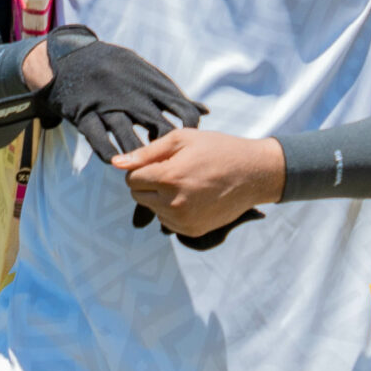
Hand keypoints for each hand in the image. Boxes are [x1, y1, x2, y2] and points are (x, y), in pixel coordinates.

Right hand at [0, 29, 202, 164]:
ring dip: (138, 157)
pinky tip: (114, 162)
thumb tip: (205, 112)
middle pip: (160, 127)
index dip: (189, 130)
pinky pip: (98, 140)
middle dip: (167, 149)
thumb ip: (174, 96)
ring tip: (143, 170)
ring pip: (129, 138)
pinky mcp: (85, 114)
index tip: (187, 144)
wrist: (71, 57)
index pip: (182, 110)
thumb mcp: (146, 74)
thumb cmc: (116, 69)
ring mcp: (108, 106)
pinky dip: (108, 154)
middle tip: (168, 165)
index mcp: (151, 85)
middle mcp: (133, 96)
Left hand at [115, 130, 284, 241]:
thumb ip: (146, 152)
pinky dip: (173, 210)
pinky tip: (192, 197)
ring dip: (160, 197)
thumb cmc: (218, 149)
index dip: (141, 168)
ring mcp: (183, 220)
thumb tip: (116, 163)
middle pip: (137, 196)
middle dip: (148, 183)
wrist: (254, 174)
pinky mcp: (191, 231)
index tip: (158, 162)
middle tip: (172, 171)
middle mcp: (173, 203)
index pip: (131, 179)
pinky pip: (167, 222)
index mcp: (169, 177)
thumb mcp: (183, 139)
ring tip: (186, 183)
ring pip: (152, 209)